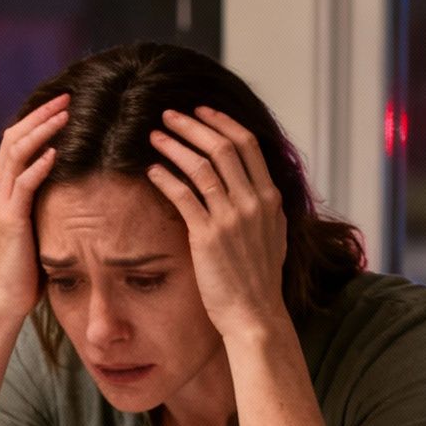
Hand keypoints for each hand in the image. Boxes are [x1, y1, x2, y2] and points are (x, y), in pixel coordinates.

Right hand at [0, 94, 66, 325]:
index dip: (35, 120)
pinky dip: (38, 165)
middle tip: (66, 97)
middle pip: (13, 138)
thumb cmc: (25, 271)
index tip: (61, 105)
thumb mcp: (37, 229)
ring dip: (41, 130)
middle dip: (40, 115)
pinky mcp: (9, 220)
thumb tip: (75, 193)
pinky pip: (23, 185)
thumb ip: (46, 207)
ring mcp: (0, 204)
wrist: (3, 300)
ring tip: (64, 113)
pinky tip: (56, 151)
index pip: (15, 143)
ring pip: (16, 154)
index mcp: (2, 191)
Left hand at [147, 107, 288, 339]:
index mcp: (269, 198)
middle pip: (222, 146)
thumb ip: (264, 206)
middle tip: (169, 115)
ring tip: (155, 136)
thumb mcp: (274, 234)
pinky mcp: (207, 236)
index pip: (247, 144)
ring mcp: (231, 218)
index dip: (221, 122)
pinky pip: (183, 195)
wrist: (254, 314)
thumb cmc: (259, 279)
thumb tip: (255, 183)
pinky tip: (152, 170)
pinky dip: (166, 177)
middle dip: (192, 124)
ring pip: (201, 166)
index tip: (201, 111)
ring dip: (174, 145)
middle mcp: (253, 202)